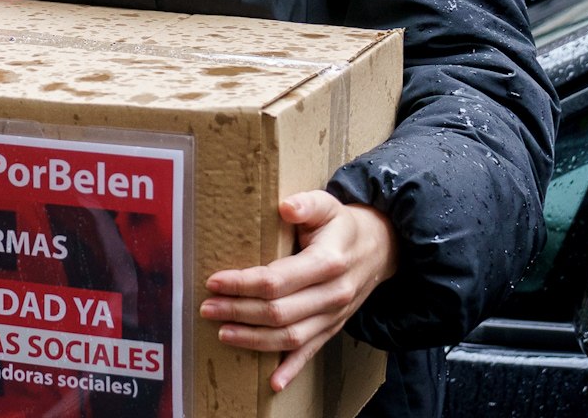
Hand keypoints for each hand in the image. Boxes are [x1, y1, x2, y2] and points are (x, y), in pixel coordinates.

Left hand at [200, 192, 396, 391]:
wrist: (380, 248)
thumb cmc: (342, 225)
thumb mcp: (328, 205)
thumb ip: (307, 204)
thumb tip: (286, 207)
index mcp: (328, 263)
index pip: (277, 281)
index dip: (243, 283)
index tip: (214, 281)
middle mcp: (333, 294)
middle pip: (279, 313)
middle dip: (239, 312)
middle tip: (207, 308)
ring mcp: (335, 315)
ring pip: (291, 337)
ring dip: (253, 339)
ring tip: (223, 333)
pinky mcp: (334, 327)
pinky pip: (311, 352)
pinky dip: (291, 369)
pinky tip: (272, 383)